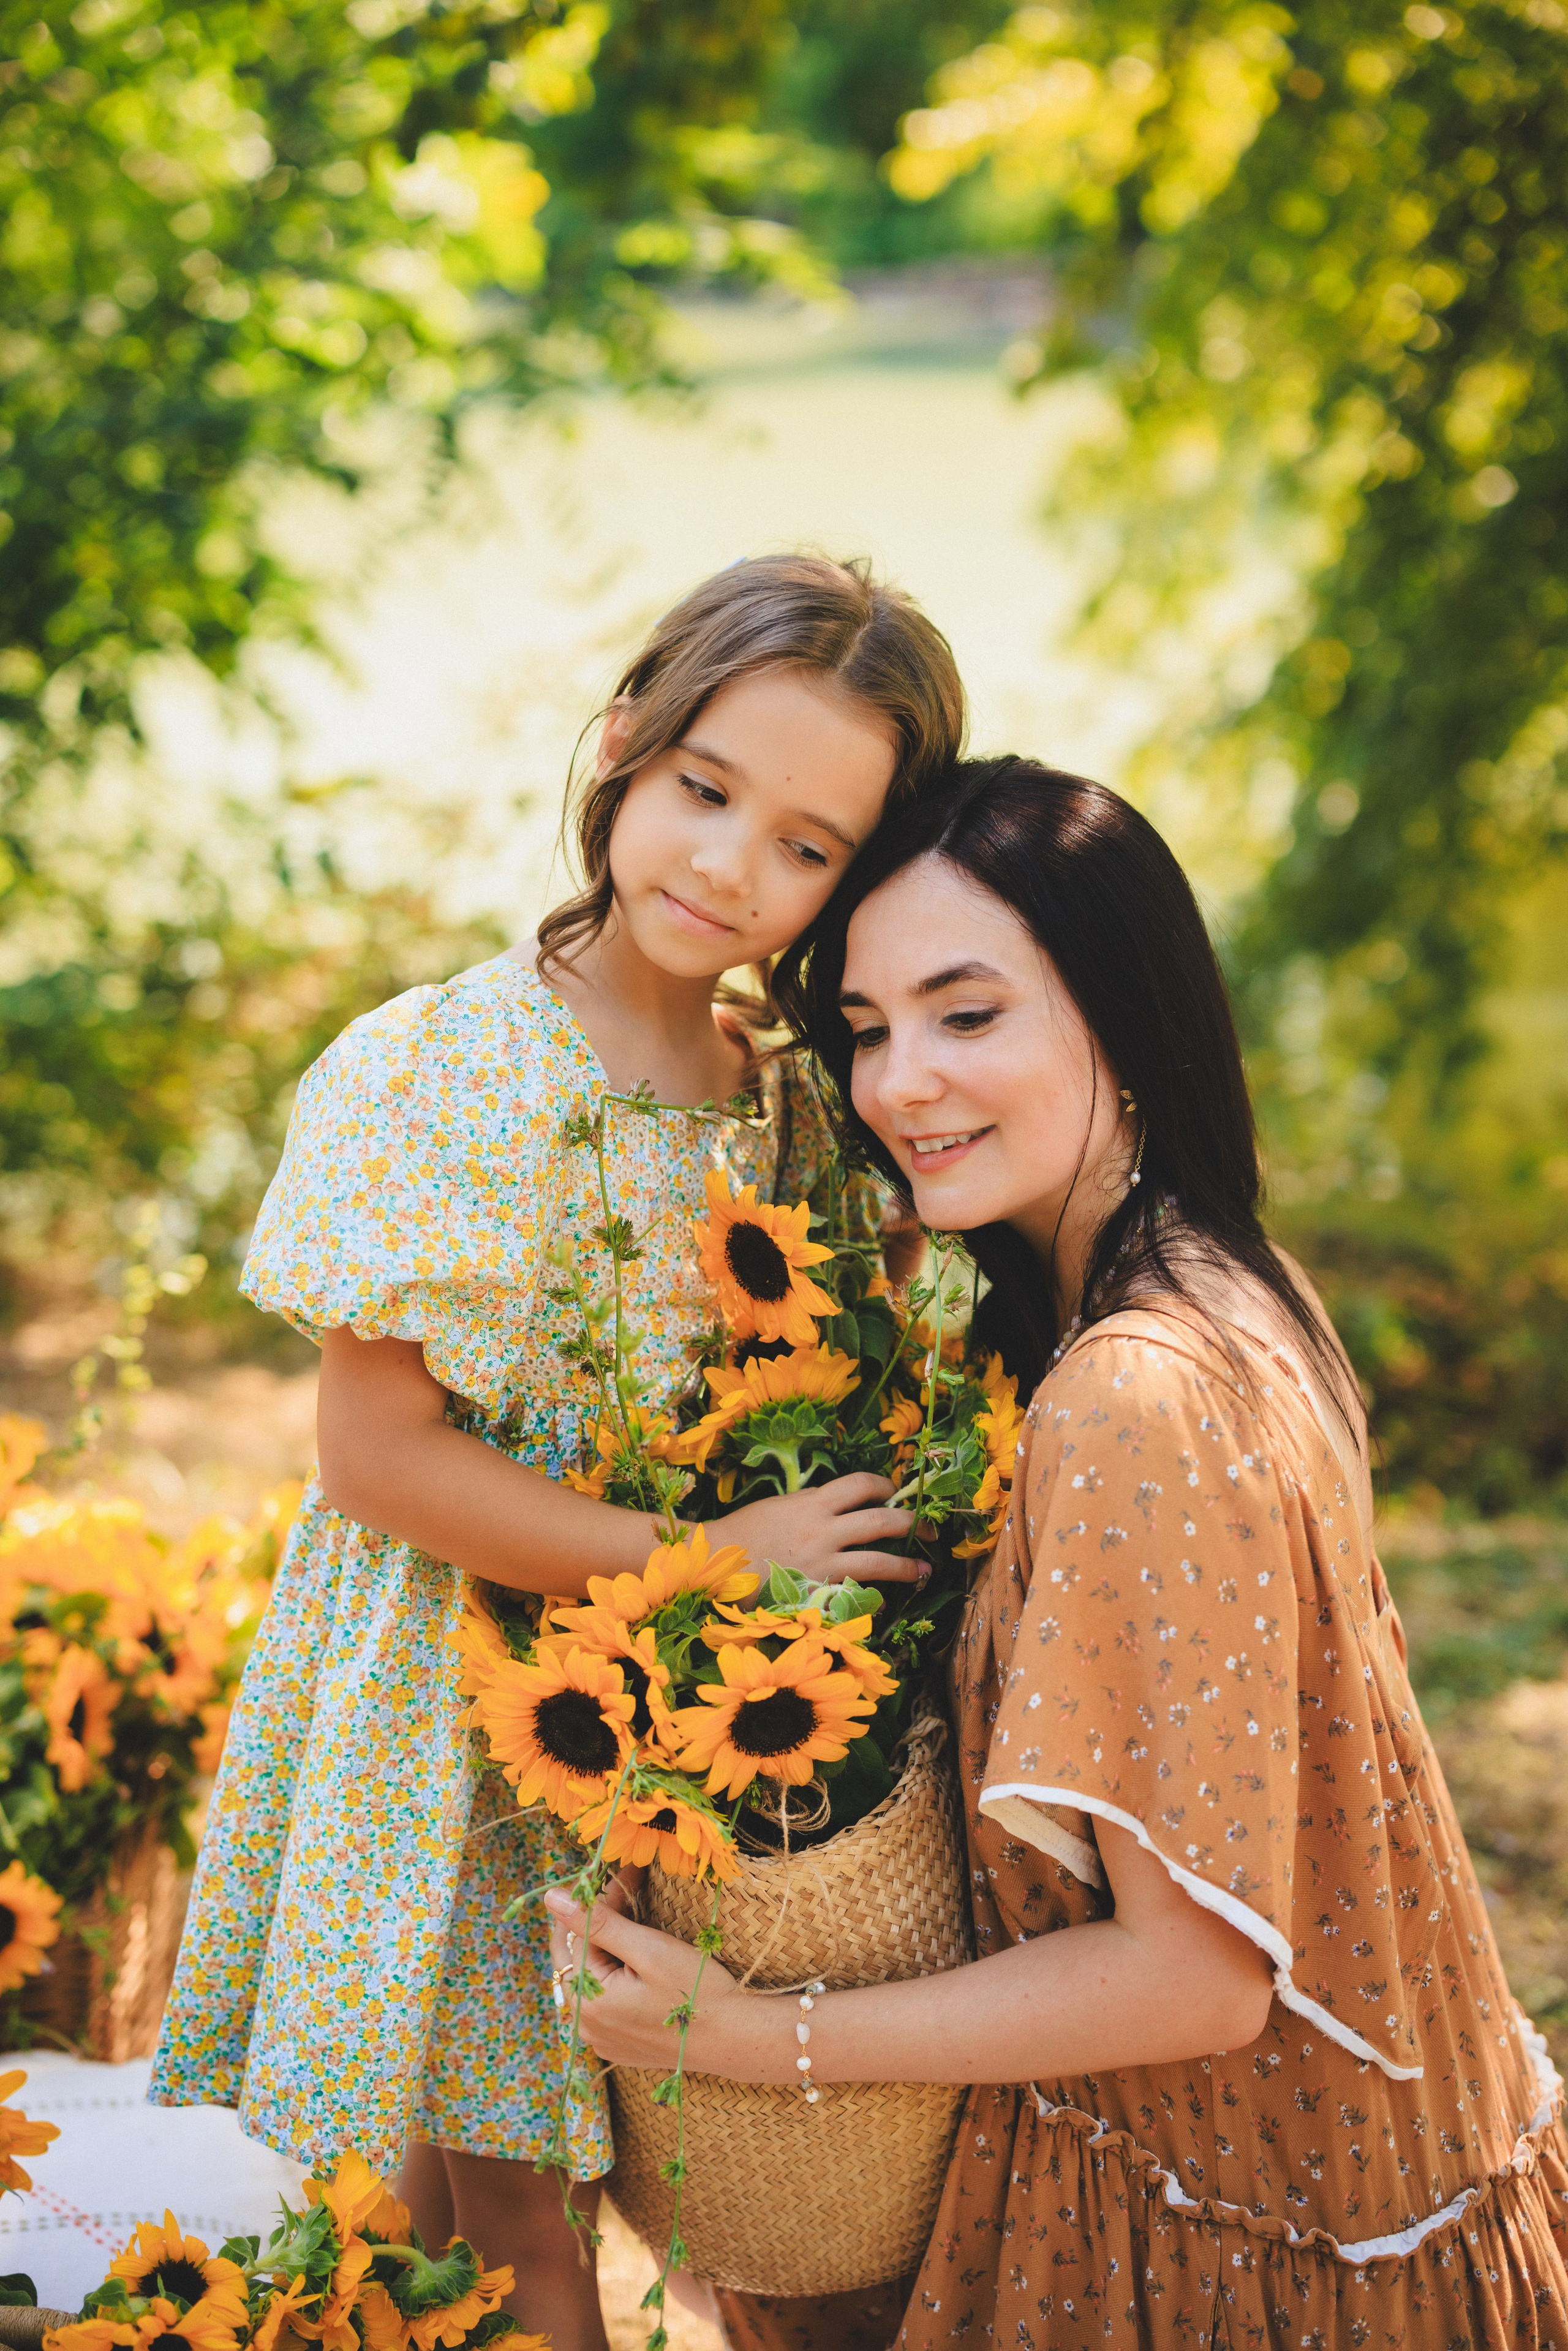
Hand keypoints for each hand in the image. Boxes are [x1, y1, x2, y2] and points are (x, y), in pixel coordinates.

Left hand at [544, 1891, 778, 2078]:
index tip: (626, 1872)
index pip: (579, 1934)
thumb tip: (552, 1898)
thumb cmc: (696, 1991)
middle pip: (576, 1956)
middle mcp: (584, 2026)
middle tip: (628, 1886)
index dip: (600, 1898)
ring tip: (632, 1913)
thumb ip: (598, 1923)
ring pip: (588, 1976)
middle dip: (597, 1917)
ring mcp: (599, 2039)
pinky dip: (611, 1972)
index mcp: (588, 2002)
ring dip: (604, 1943)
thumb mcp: (648, 1949)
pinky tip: (634, 1956)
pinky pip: (601, 2001)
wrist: (734, 2039)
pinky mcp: (616, 2044)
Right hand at [718, 1473, 921, 1582]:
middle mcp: (822, 1531)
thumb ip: (815, 1502)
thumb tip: (845, 1502)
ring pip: (878, 1561)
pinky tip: (883, 1600)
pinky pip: (856, 1594)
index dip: (886, 1485)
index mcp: (813, 1503)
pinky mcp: (817, 1592)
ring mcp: (822, 1564)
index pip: (862, 1486)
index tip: (896, 1491)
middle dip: (912, 1522)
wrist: (717, 1563)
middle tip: (931, 1529)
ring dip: (907, 1565)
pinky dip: (873, 1597)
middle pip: (881, 1520)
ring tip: (925, 1569)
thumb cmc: (747, 1530)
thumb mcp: (783, 1504)